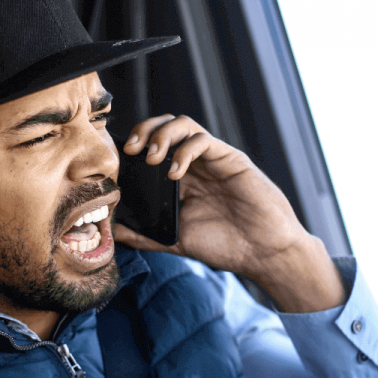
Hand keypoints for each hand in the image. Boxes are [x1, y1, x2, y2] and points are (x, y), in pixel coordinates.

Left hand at [112, 115, 344, 311]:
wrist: (263, 252)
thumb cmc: (225, 246)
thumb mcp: (176, 240)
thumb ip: (146, 235)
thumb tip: (115, 232)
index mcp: (180, 180)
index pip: (151, 146)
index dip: (133, 145)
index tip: (119, 161)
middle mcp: (194, 164)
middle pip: (164, 127)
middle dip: (144, 130)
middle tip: (132, 150)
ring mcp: (212, 159)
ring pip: (183, 124)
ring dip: (162, 134)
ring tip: (152, 158)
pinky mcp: (231, 158)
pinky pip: (203, 139)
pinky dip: (185, 150)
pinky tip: (176, 173)